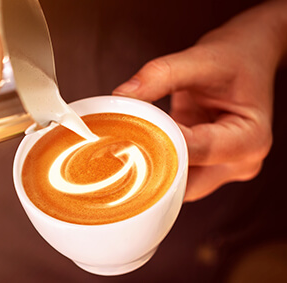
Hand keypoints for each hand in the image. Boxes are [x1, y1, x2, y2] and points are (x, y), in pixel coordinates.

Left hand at [113, 1, 286, 201]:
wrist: (250, 56)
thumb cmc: (235, 58)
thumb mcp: (201, 58)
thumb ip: (160, 75)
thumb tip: (121, 96)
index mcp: (249, 139)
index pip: (192, 151)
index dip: (155, 142)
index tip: (123, 132)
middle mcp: (240, 162)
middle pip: (185, 183)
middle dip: (150, 168)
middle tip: (116, 148)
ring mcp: (224, 168)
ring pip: (178, 186)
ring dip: (151, 169)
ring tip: (125, 146)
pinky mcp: (207, 165)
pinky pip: (177, 175)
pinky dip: (156, 164)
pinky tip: (137, 148)